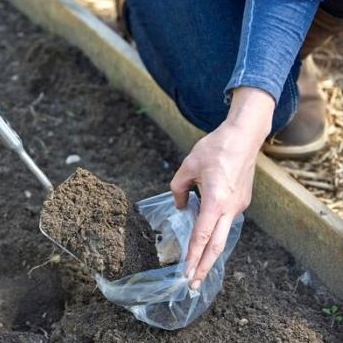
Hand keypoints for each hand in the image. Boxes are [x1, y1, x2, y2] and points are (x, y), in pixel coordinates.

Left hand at [170, 87, 274, 289]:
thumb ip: (178, 189)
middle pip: (217, 245)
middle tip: (193, 285)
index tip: (186, 274)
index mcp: (217, 200)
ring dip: (210, 254)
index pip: (202, 235)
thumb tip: (181, 207)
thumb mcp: (188, 166)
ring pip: (223, 236)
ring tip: (197, 269)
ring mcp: (239, 206)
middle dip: (204, 267)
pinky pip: (226, 222)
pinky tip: (205, 240)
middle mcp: (231, 208)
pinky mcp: (242, 202)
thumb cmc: (215, 148)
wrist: (244, 137)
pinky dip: (216, 235)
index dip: (193, 256)